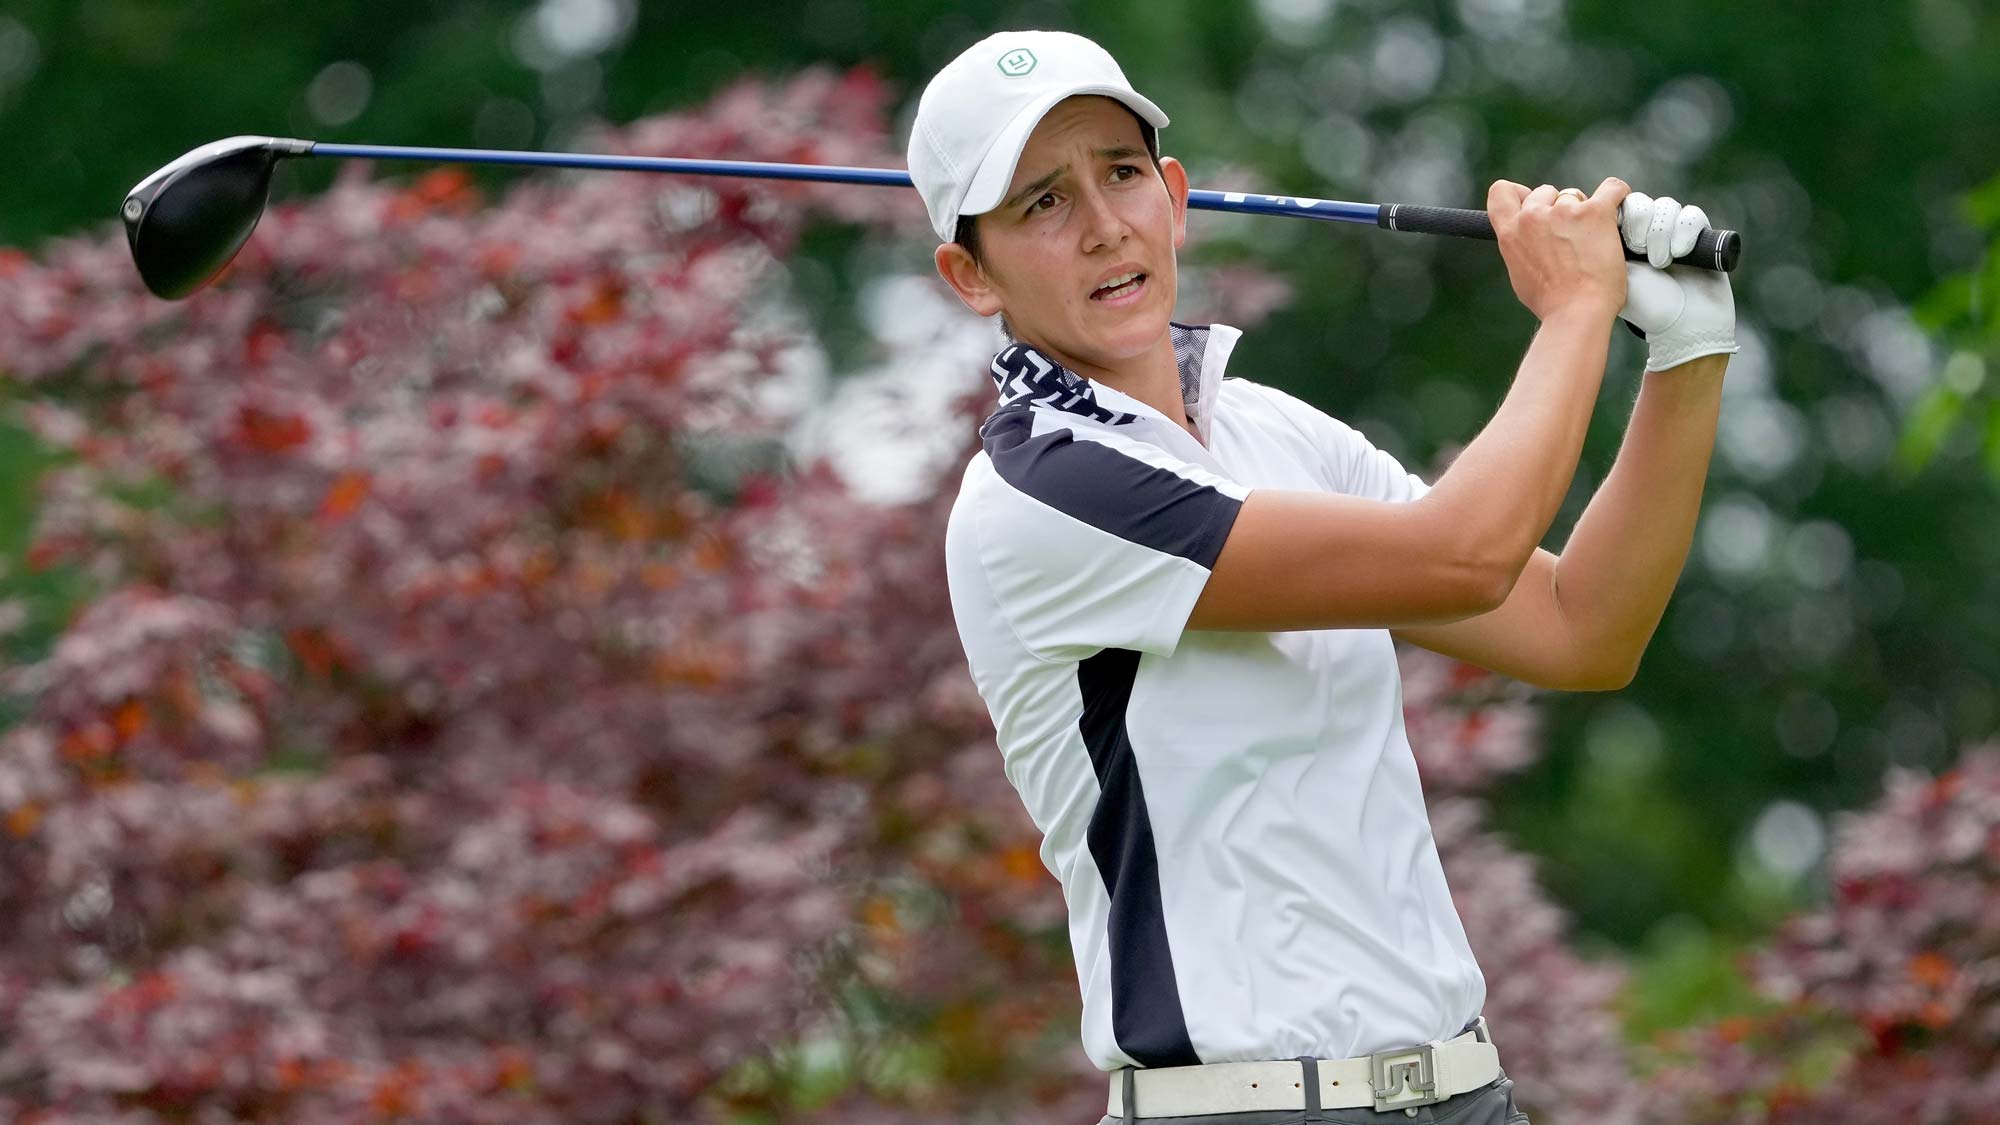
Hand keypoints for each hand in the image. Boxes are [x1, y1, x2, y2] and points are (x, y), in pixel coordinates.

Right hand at [1488, 177, 1630, 321]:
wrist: (1577, 313)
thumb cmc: (1552, 303)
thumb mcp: (1520, 273)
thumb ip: (1522, 248)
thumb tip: (1534, 242)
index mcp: (1511, 233)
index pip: (1501, 192)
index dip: (1519, 194)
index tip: (1533, 204)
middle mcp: (1533, 216)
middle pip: (1544, 192)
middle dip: (1556, 207)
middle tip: (1570, 232)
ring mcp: (1563, 211)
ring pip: (1575, 195)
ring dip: (1584, 210)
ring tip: (1595, 236)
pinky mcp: (1595, 212)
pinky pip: (1612, 189)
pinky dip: (1617, 196)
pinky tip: (1619, 207)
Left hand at [1616, 192, 1738, 371]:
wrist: (1681, 327)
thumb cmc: (1644, 306)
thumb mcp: (1614, 275)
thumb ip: (1599, 247)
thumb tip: (1585, 220)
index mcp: (1622, 240)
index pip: (1618, 206)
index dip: (1619, 215)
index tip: (1614, 237)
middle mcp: (1648, 232)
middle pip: (1641, 202)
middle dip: (1638, 221)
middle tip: (1636, 248)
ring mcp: (1674, 232)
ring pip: (1666, 206)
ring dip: (1660, 231)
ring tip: (1657, 261)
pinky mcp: (1700, 235)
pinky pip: (1692, 215)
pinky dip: (1684, 231)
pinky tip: (1678, 254)